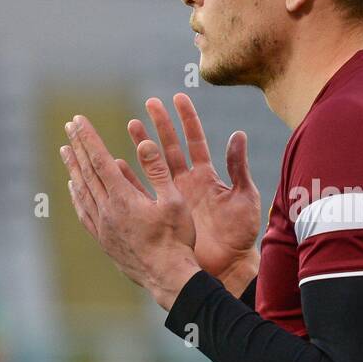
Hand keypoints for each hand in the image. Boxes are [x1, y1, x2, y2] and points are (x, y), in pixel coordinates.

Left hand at [60, 115, 201, 310]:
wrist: (168, 277)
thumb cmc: (176, 240)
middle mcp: (107, 211)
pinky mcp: (104, 240)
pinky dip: (77, 195)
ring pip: (82, 191)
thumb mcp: (174, 201)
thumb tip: (144, 143)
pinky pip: (84, 212)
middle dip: (78, 147)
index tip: (78, 120)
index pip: (100, 160)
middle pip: (87, 173)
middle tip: (69, 127)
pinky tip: (74, 188)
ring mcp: (103, 227)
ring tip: (66, 151)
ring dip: (73, 168)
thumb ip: (158, 171)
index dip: (88, 138)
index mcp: (123, 198)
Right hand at [126, 93, 260, 294]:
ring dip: (142, 146)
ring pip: (154, 165)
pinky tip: (118, 164)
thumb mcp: (244, 198)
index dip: (187, 119)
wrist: (229, 264)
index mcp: (207, 176)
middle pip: (170, 147)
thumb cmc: (240, 233)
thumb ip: (239, 167)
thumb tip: (238, 134)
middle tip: (149, 103)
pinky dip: (131, 179)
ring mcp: (174, 197)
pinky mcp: (164, 213)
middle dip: (160, 125)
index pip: (195, 140)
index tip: (178, 97)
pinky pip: (143, 192)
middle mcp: (188, 182)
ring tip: (131, 124)